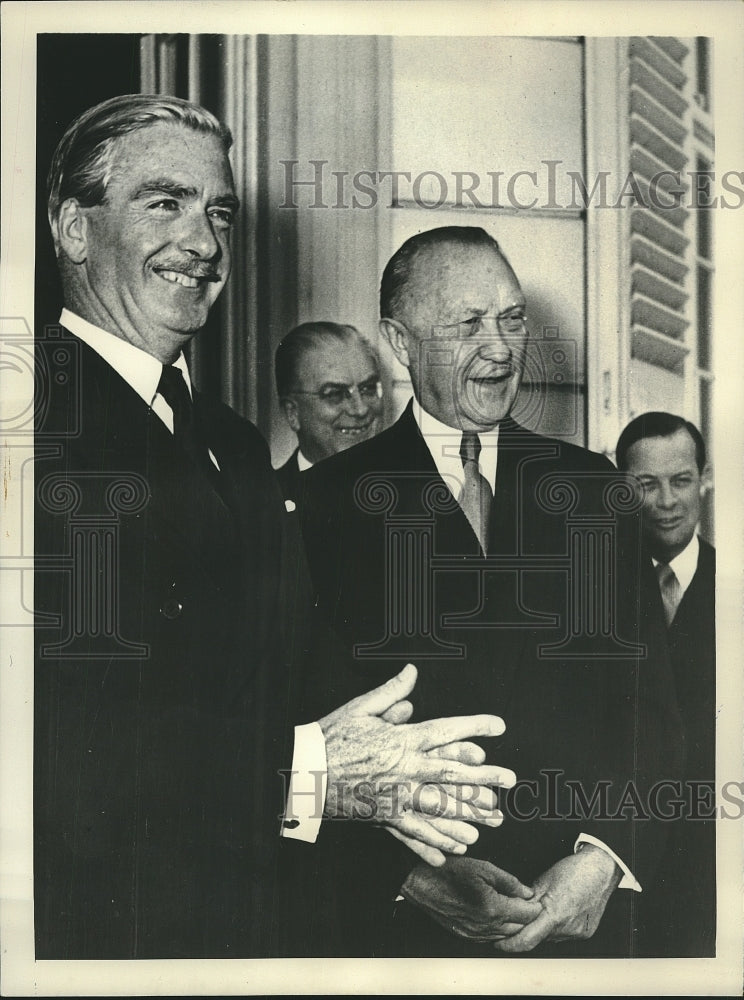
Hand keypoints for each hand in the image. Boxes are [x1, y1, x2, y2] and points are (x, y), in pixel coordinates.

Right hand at [318, 664, 515, 865]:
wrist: (304, 772)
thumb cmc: (332, 737)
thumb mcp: (360, 708)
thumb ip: (391, 692)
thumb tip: (413, 672)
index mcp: (402, 739)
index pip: (447, 730)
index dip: (475, 727)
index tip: (500, 727)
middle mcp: (405, 769)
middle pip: (453, 772)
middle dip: (484, 777)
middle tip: (510, 780)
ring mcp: (397, 796)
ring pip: (441, 806)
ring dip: (470, 812)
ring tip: (494, 818)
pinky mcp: (386, 816)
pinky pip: (417, 832)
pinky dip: (437, 841)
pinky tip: (456, 847)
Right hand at [400, 856, 541, 941]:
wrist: (422, 882)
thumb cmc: (450, 871)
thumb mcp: (483, 868)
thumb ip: (509, 881)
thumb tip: (527, 892)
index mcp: (493, 909)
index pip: (526, 915)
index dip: (535, 906)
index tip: (537, 898)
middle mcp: (485, 926)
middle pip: (519, 928)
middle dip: (526, 916)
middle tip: (528, 902)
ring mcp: (475, 934)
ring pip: (506, 935)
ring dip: (513, 924)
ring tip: (513, 907)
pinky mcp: (467, 936)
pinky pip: (490, 937)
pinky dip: (498, 928)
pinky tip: (496, 915)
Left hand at [493, 845, 621, 952]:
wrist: (600, 870)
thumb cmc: (573, 871)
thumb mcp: (542, 881)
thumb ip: (526, 901)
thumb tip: (511, 911)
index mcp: (554, 915)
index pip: (526, 940)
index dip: (510, 944)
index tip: (499, 943)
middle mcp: (567, 929)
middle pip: (537, 938)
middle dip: (525, 931)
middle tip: (515, 921)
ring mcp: (577, 933)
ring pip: (550, 938)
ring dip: (541, 929)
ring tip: (541, 910)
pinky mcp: (585, 933)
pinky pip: (563, 935)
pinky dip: (555, 927)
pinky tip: (556, 912)